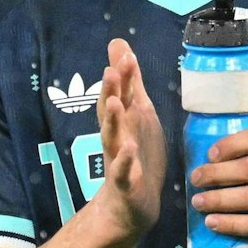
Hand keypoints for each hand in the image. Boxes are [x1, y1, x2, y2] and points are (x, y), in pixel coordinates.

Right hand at [91, 38, 165, 238]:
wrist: (132, 203)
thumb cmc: (135, 153)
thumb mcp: (137, 111)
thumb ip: (130, 80)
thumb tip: (119, 43)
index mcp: (123, 119)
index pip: (121, 92)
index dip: (123, 73)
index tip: (124, 51)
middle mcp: (116, 135)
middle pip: (110, 110)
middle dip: (111, 90)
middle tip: (112, 69)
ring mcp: (118, 159)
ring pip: (112, 137)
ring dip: (112, 120)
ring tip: (115, 102)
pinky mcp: (124, 183)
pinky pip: (122, 171)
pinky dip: (125, 160)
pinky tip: (129, 148)